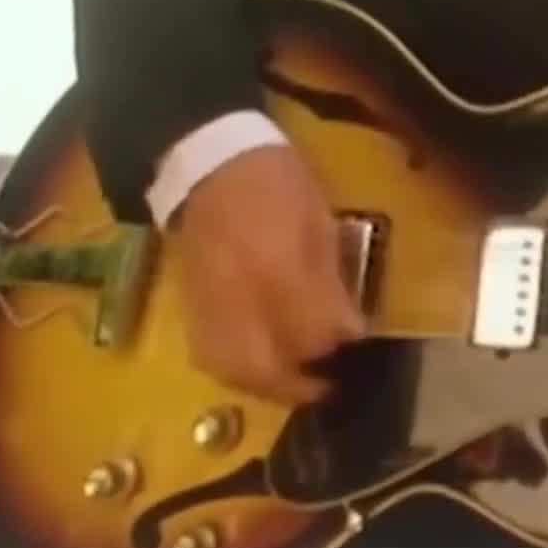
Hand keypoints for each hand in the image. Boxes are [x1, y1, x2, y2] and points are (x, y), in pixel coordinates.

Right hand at [175, 145, 365, 404]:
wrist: (209, 161)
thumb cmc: (277, 183)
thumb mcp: (320, 221)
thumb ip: (331, 279)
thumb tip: (349, 327)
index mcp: (277, 266)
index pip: (311, 330)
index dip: (339, 341)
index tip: (357, 339)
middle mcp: (238, 296)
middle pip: (265, 366)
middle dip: (298, 385)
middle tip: (325, 384)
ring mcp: (208, 305)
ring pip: (233, 369)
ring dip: (267, 387)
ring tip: (295, 384)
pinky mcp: (190, 306)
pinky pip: (211, 356)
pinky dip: (240, 371)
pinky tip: (263, 367)